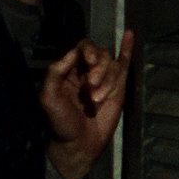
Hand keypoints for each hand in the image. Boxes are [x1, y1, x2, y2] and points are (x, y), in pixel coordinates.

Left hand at [42, 30, 134, 178]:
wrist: (77, 144)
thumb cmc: (60, 122)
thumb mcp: (49, 97)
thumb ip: (55, 73)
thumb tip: (72, 52)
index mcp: (69, 70)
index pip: (82, 48)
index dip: (88, 51)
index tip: (89, 61)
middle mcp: (87, 71)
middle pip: (100, 54)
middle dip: (98, 68)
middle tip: (91, 87)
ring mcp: (104, 78)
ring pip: (112, 64)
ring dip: (106, 80)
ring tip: (96, 100)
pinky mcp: (118, 88)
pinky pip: (124, 64)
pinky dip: (127, 49)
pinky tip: (129, 34)